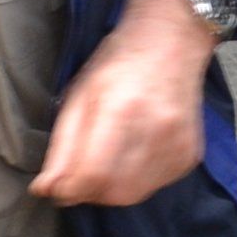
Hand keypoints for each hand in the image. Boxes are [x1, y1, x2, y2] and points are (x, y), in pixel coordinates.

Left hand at [29, 0, 217, 206]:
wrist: (171, 41)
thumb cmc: (117, 62)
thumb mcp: (79, 94)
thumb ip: (62, 145)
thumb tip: (46, 190)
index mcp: (120, 109)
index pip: (91, 175)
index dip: (68, 190)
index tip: (54, 189)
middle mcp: (155, 130)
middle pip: (113, 192)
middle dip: (89, 191)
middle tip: (80, 171)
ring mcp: (178, 145)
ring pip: (134, 195)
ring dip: (111, 188)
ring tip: (106, 158)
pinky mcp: (190, 155)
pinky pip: (155, 186)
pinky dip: (136, 180)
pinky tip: (133, 152)